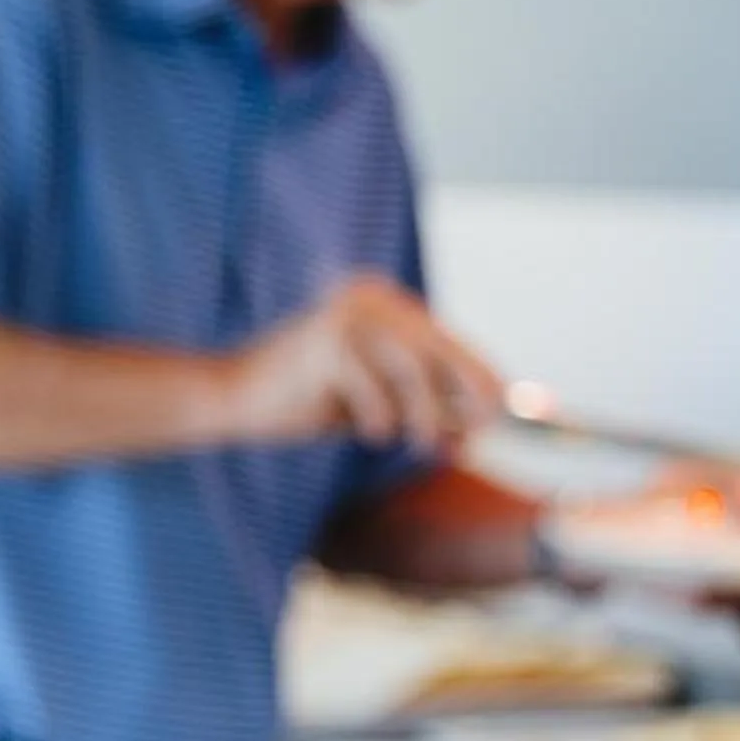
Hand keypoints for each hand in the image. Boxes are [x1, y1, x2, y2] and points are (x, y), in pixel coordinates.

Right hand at [232, 275, 502, 449]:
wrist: (232, 399)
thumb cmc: (303, 401)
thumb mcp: (374, 404)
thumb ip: (422, 405)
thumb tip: (480, 423)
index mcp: (379, 302)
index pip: (443, 337)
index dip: (478, 372)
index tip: (507, 407)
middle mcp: (367, 297)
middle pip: (437, 346)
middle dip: (468, 390)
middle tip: (486, 430)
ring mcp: (345, 315)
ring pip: (411, 368)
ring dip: (424, 414)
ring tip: (421, 442)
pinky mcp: (325, 341)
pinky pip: (375, 389)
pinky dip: (378, 418)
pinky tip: (364, 431)